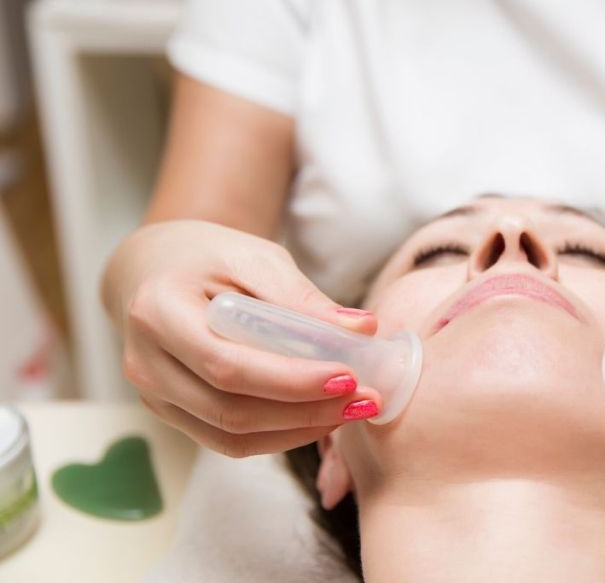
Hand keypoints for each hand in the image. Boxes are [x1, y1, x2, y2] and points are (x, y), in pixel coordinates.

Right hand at [103, 220, 381, 456]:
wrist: (156, 267)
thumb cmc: (209, 256)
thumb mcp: (255, 258)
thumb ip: (303, 298)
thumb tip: (363, 329)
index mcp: (158, 312)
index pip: (228, 365)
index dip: (291, 380)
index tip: (349, 376)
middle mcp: (146, 363)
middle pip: (231, 410)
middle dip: (306, 410)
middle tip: (364, 399)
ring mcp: (154, 396)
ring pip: (231, 435)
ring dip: (299, 429)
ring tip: (352, 409)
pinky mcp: (171, 413)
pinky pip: (228, 440)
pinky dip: (280, 434)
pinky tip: (320, 416)